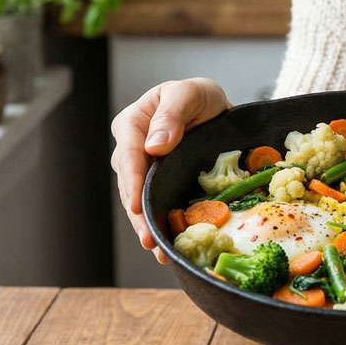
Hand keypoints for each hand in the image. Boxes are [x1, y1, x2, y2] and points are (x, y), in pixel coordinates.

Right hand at [110, 78, 230, 263]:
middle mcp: (133, 151)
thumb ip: (171, 114)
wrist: (216, 111)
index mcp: (132, 124)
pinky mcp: (160, 186)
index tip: (136, 205)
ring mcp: (145, 172)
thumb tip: (155, 146)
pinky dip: (162, 227)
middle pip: (130, 185)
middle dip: (138, 214)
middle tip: (149, 239)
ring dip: (148, 227)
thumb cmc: (199, 97)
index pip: (129, 154)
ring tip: (159, 251)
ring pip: (141, 202)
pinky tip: (168, 247)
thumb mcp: (190, 94)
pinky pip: (157, 208)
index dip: (131, 181)